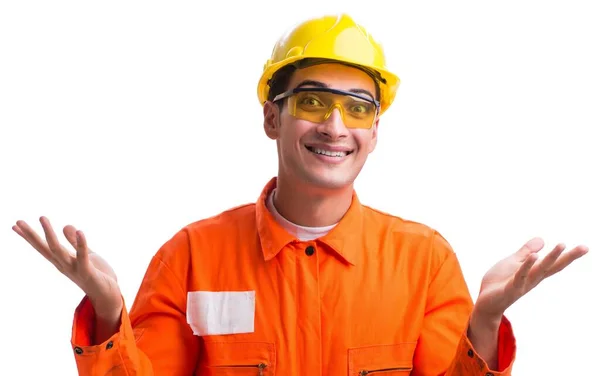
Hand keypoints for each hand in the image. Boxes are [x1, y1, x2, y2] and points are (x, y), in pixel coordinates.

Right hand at [13, 216, 122, 318]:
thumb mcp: (86, 254)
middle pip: (45, 248)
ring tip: (42, 217)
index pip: (43, 247)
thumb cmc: (97, 274)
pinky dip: (81, 244)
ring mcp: (74, 269)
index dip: (30, 237)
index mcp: (62, 260)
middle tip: (18, 221)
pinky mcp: (87, 272)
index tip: (15, 225)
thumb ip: (76, 242)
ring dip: (49, 234)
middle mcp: (64, 265)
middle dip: (31, 235)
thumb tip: (66, 225)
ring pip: (58, 250)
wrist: (108, 294)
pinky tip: (80, 231)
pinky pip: (83, 257)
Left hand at [473, 237, 587, 318]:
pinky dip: (527, 266)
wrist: (485, 302)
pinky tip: (534, 256)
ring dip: (551, 258)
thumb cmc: (499, 283)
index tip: (585, 247)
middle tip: (584, 248)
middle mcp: (532, 279)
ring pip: (539, 270)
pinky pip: (520, 276)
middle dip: (568, 257)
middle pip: (553, 266)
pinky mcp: (510, 288)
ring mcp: (523, 284)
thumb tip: (542, 240)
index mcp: (534, 272)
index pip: (554, 263)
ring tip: (562, 245)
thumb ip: (525, 252)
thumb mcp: (513, 263)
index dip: (569, 256)